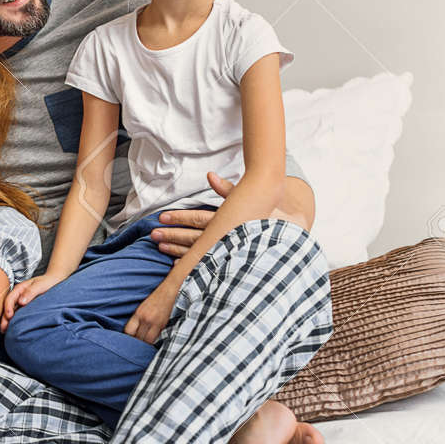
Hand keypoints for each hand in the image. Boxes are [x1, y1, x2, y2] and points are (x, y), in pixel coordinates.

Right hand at [0, 273, 61, 331]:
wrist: (54, 282)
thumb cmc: (47, 282)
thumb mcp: (39, 285)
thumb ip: (30, 292)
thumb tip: (21, 302)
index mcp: (19, 289)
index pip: (10, 299)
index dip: (8, 308)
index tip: (9, 316)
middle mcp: (18, 296)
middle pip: (8, 307)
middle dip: (5, 318)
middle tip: (3, 328)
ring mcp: (21, 303)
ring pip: (12, 312)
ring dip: (8, 321)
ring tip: (5, 331)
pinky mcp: (25, 308)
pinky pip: (18, 315)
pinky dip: (15, 321)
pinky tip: (14, 328)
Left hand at [123, 277, 180, 344]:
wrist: (170, 291)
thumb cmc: (155, 298)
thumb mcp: (142, 307)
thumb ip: (137, 319)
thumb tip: (132, 332)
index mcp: (138, 313)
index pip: (129, 331)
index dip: (128, 337)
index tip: (129, 339)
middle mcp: (146, 319)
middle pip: (138, 338)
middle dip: (136, 342)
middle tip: (135, 345)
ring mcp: (156, 323)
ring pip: (148, 341)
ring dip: (145, 343)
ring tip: (144, 345)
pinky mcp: (164, 325)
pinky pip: (157, 338)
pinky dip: (154, 340)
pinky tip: (152, 340)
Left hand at [149, 172, 311, 256]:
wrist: (291, 236)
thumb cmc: (266, 214)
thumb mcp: (249, 200)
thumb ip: (227, 189)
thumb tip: (210, 176)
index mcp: (228, 221)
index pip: (198, 219)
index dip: (179, 218)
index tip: (161, 218)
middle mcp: (226, 238)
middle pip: (193, 238)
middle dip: (172, 237)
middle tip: (152, 235)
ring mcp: (227, 252)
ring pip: (197, 252)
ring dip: (176, 251)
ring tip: (158, 247)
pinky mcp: (229, 261)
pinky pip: (206, 264)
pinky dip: (191, 266)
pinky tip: (176, 267)